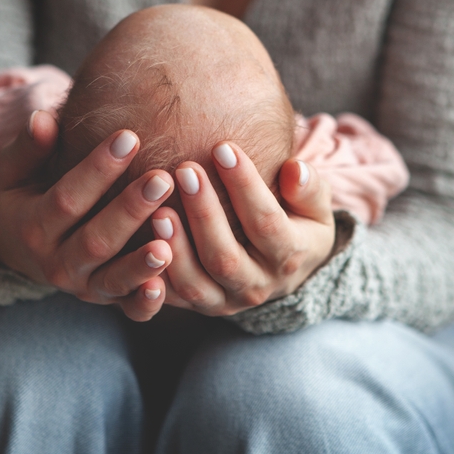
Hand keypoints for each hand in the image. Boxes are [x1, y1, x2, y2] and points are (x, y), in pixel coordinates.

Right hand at [0, 111, 174, 320]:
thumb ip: (28, 147)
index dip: (97, 169)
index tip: (129, 137)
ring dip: (140, 263)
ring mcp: (85, 286)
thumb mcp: (18, 171)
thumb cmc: (31, 194)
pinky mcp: (108, 302)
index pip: (67, 198)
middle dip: (130, 210)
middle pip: (95, 240)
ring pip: (113, 278)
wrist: (22, 250)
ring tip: (168, 243)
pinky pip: (128, 310)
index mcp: (35, 226)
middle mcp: (58, 262)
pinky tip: (165, 286)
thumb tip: (43, 119)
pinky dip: (145, 302)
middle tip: (164, 177)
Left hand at [152, 142, 335, 315]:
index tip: (223, 147)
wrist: (285, 268)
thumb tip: (295, 170)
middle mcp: (258, 286)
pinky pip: (172, 298)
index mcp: (290, 256)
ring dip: (175, 247)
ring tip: (158, 209)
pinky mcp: (198, 306)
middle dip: (203, 213)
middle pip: (225, 256)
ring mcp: (225, 301)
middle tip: (184, 170)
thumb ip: (310, 188)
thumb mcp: (315, 205)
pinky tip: (137, 244)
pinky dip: (153, 276)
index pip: (266, 222)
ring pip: (195, 283)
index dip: (245, 185)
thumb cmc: (297, 221)